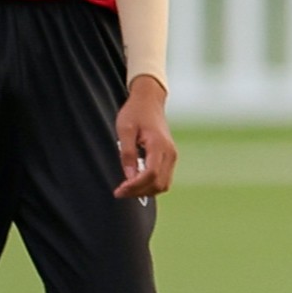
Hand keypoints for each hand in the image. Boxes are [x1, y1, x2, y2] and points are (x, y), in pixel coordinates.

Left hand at [113, 75, 177, 198]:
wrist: (149, 101)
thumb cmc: (135, 112)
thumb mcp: (125, 130)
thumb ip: (127, 154)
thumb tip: (129, 177)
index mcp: (159, 145)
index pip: (150, 174)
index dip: (135, 186)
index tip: (119, 190)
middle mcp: (170, 153)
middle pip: (159, 183)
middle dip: (139, 192)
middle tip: (120, 191)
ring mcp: (172, 155)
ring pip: (163, 184)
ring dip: (146, 191)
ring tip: (128, 188)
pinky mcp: (170, 157)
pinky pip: (164, 178)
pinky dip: (151, 185)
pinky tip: (137, 182)